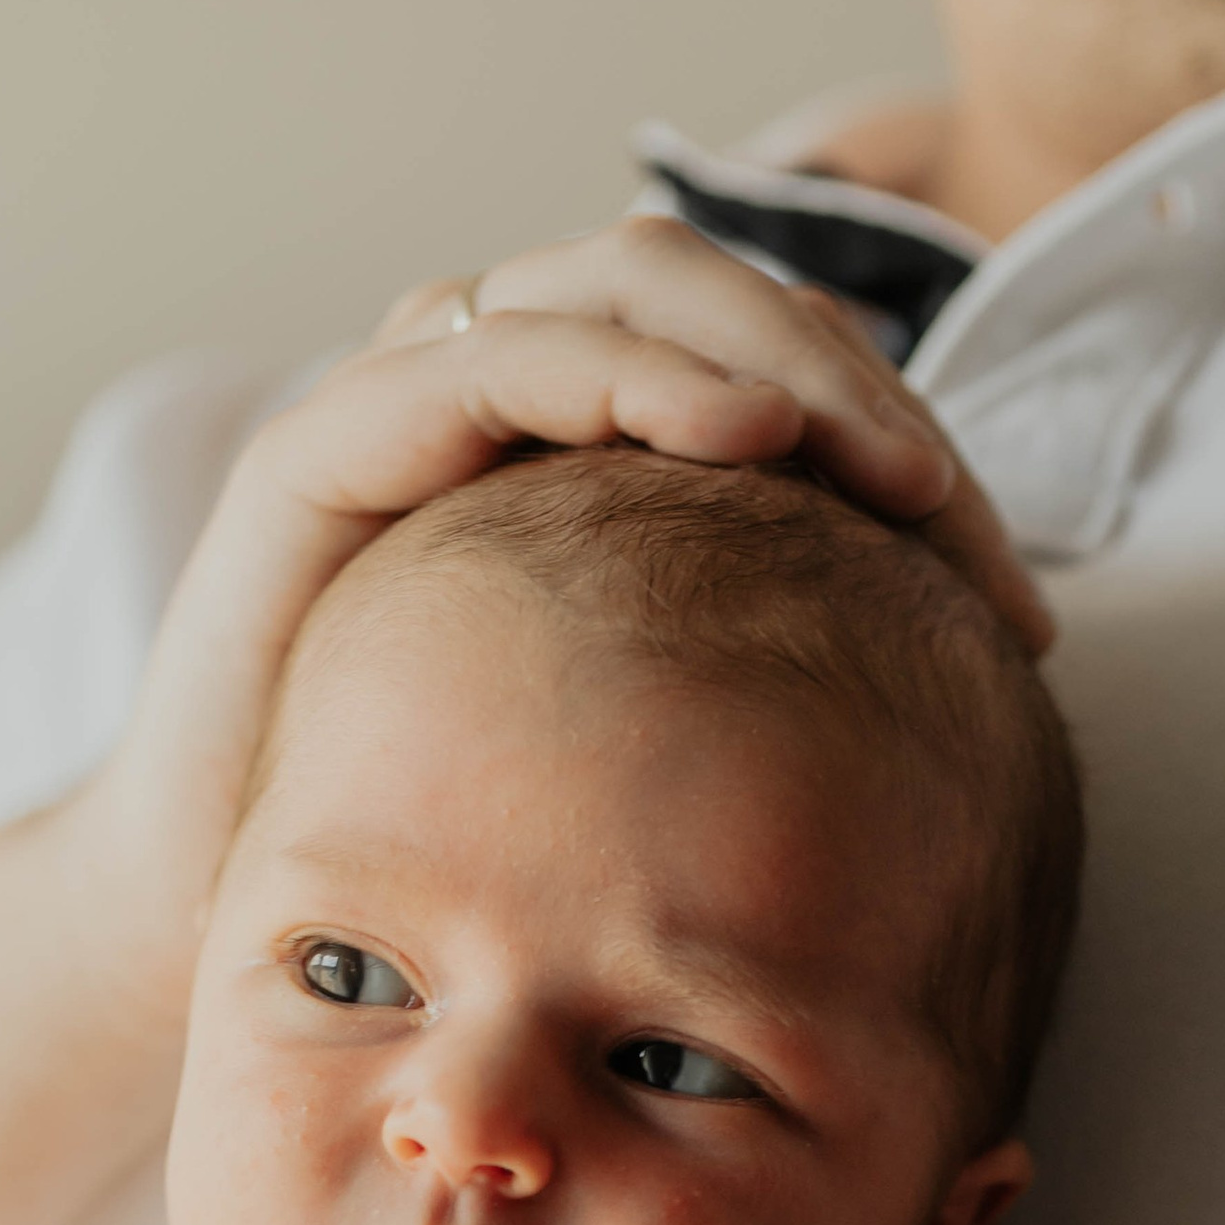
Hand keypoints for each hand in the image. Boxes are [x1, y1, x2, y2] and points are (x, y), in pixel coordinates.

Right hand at [62, 217, 1048, 1035]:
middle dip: (862, 391)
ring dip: (770, 354)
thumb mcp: (642, 798)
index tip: (1014, 599)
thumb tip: (961, 747)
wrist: (211, 936)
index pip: (772, 378)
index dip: (909, 454)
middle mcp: (490, 410)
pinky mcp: (322, 454)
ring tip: (881, 467)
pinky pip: (489, 352)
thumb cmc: (428, 889)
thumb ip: (761, 735)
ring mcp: (401, 413)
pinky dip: (631, 373)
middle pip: (710, 301)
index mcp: (578, 473)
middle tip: (958, 516)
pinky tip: (748, 439)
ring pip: (614, 288)